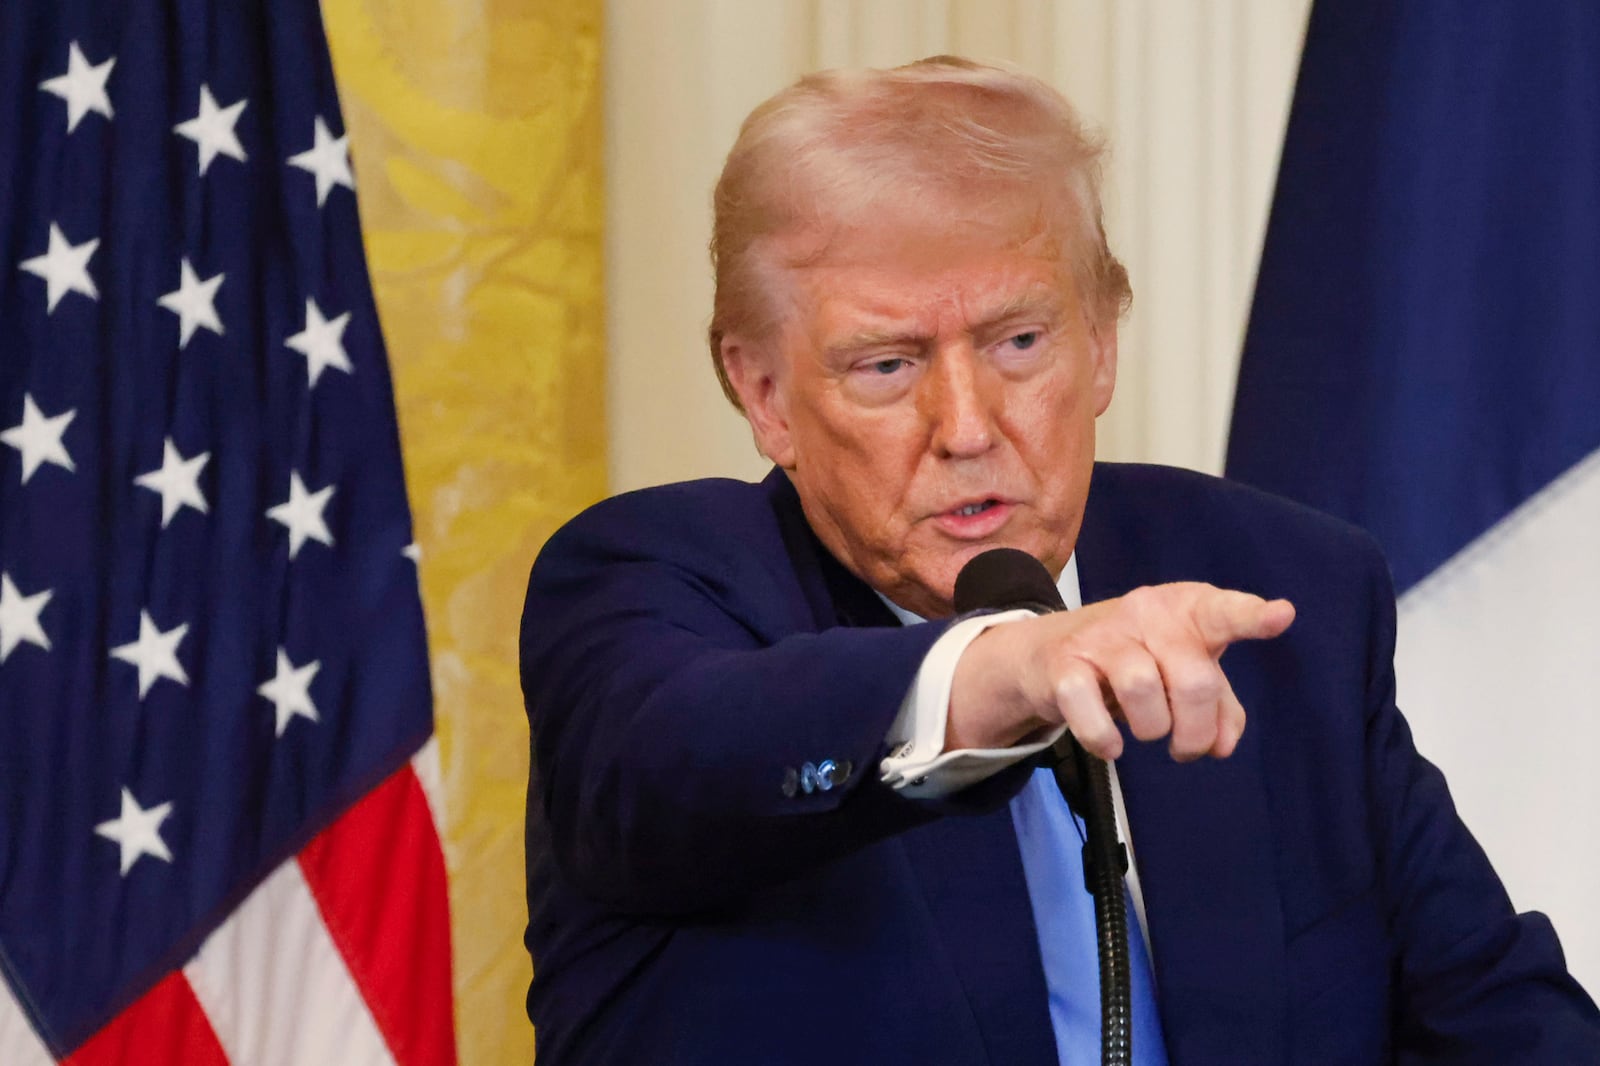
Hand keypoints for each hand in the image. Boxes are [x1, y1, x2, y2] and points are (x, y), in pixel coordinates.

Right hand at [947, 583, 1294, 760]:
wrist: (1051, 652)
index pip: (1223, 612)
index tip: (1281, 616)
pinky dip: (1104, 740)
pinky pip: (1092, 714)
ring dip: (1152, 730)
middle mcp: (1146, 613)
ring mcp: (1103, 636)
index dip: (1252, 617)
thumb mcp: (1185, 671)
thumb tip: (1221, 746)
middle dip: (1195, 730)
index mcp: (1186, 610)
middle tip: (1186, 747)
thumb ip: (1219, 706)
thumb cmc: (1139, 658)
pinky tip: (1111, 746)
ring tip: (1146, 732)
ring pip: (1143, 691)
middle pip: (1193, 680)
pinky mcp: (1064, 664)